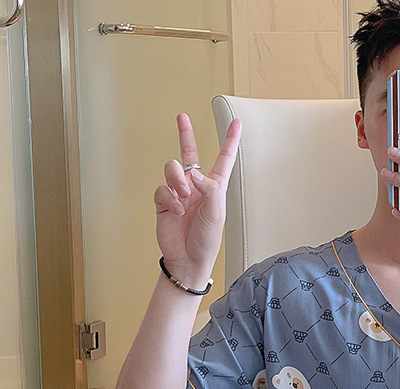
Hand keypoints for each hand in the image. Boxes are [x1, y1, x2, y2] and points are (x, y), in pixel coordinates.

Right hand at [154, 113, 241, 287]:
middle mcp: (196, 187)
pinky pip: (162, 188)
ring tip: (183, 194)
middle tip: (181, 117)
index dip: (229, 141)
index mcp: (215, 188)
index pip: (223, 159)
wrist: (187, 259)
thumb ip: (209, 190)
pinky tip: (175, 209)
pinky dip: (169, 197)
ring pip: (173, 168)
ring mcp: (179, 193)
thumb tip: (194, 174)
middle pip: (190, 154)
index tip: (236, 123)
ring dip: (177, 178)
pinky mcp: (164, 202)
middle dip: (185, 134)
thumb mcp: (216, 214)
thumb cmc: (206, 241)